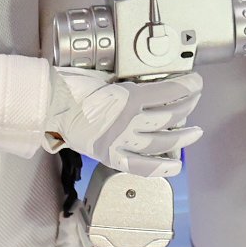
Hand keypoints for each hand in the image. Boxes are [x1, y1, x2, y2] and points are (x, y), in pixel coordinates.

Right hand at [49, 70, 204, 176]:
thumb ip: (132, 88)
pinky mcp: (112, 155)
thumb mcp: (109, 79)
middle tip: (195, 100)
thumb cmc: (73, 86)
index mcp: (128, 97)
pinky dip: (161, 167)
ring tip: (194, 133)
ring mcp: (121, 141)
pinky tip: (176, 165)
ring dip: (182, 137)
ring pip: (162, 141)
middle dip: (188, 107)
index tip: (196, 82)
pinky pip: (142, 165)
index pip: (169, 92)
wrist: (49, 105)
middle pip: (170, 116)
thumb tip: (156, 91)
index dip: (187, 88)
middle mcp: (128, 121)